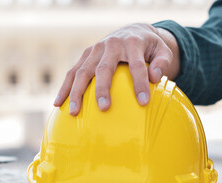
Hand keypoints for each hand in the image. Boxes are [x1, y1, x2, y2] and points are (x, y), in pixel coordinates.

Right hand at [53, 23, 179, 115]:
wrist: (133, 31)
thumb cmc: (150, 47)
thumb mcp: (162, 51)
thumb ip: (162, 63)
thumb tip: (155, 78)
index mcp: (132, 43)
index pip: (136, 65)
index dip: (140, 83)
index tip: (143, 102)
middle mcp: (111, 45)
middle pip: (104, 68)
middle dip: (103, 89)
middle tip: (104, 108)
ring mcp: (95, 49)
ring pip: (82, 70)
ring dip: (76, 91)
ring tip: (73, 112)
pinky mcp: (86, 55)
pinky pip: (72, 71)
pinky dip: (65, 87)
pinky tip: (59, 103)